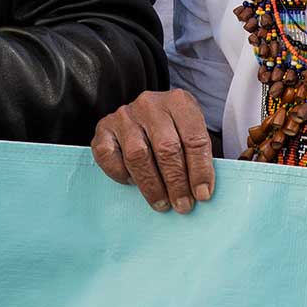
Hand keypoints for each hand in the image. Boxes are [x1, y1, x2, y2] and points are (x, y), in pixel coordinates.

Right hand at [90, 90, 216, 212]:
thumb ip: (197, 156)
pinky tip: (133, 182)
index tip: (202, 194)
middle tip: (183, 204)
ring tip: (162, 202)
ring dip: (152, 185)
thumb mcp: (190, 132)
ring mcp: (124, 115)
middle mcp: (150, 104)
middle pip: (166, 148)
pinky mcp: (104, 128)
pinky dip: (121, 174)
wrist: (144, 114)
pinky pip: (108, 156)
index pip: (194, 138)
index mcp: (178, 101)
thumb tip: (201, 192)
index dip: (200, 170)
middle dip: (176, 182)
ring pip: (138, 155)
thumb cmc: (172, 129)